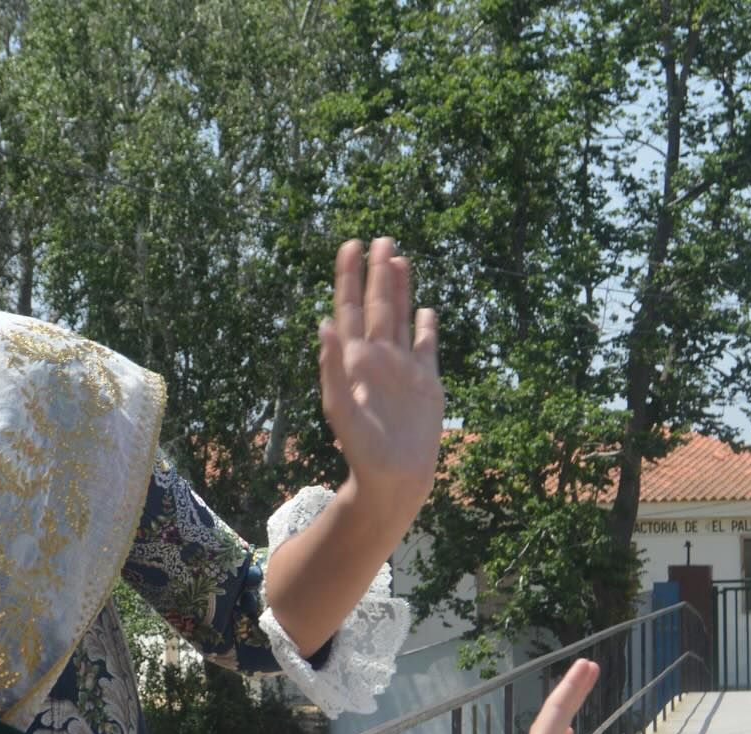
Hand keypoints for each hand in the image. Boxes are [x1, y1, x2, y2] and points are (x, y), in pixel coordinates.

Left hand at [320, 238, 443, 523]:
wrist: (394, 477)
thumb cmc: (362, 448)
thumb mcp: (340, 407)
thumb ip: (331, 366)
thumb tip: (323, 324)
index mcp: (354, 361)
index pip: (350, 309)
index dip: (348, 278)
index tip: (349, 245)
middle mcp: (377, 359)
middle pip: (376, 306)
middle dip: (376, 273)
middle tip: (378, 238)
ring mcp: (402, 368)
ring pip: (401, 318)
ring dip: (400, 289)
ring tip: (398, 258)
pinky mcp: (426, 383)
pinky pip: (426, 347)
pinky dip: (426, 327)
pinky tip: (427, 310)